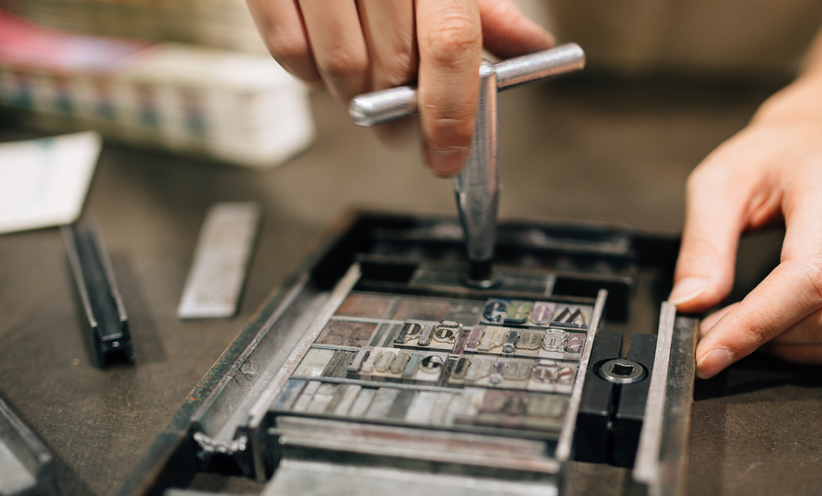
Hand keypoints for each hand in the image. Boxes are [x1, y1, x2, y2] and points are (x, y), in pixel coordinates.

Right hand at [245, 0, 552, 176]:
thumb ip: (482, 8)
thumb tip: (532, 47)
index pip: (451, 44)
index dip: (451, 111)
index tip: (447, 155)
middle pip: (392, 67)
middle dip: (397, 114)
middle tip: (399, 128)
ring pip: (341, 69)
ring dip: (352, 97)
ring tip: (358, 84)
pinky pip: (289, 53)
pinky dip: (307, 73)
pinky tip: (320, 54)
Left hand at [669, 121, 821, 377]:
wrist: (816, 143)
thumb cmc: (766, 160)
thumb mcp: (716, 185)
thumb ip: (703, 245)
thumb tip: (691, 304)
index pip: (807, 279)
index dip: (755, 326)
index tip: (710, 353)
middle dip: (771, 340)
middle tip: (720, 333)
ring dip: (802, 351)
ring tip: (757, 332)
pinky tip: (792, 333)